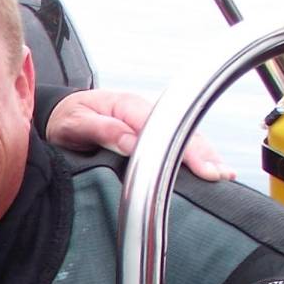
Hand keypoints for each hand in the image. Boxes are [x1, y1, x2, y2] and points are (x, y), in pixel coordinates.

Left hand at [46, 89, 235, 181]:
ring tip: (224, 175)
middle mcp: (144, 112)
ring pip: (184, 137)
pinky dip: (193, 156)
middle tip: (219, 176)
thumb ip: (102, 130)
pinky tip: (209, 169)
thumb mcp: (75, 123)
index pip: (165, 128)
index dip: (184, 149)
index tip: (199, 168)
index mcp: (128, 106)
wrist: (60, 114)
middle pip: (181, 131)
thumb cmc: (66, 118)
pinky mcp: (149, 134)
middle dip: (202, 154)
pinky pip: (176, 143)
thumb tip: (131, 142)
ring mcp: (149, 122)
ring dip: (204, 155)